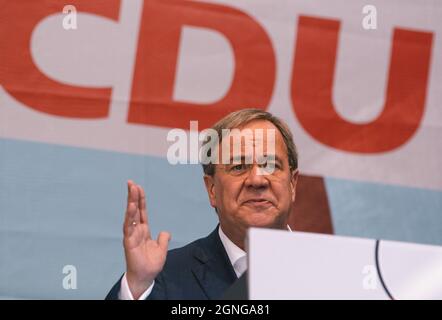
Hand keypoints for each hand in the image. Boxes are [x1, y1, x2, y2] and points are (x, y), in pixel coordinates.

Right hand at [123, 180, 170, 298]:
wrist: (145, 277)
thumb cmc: (151, 264)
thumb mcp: (162, 249)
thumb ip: (163, 239)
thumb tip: (165, 232)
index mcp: (143, 230)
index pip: (142, 212)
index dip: (140, 200)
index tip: (138, 187)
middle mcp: (136, 231)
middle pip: (134, 210)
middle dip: (133, 196)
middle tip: (131, 182)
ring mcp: (131, 235)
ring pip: (130, 216)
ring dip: (131, 202)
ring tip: (131, 190)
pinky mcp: (129, 242)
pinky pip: (129, 227)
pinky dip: (129, 217)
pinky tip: (131, 207)